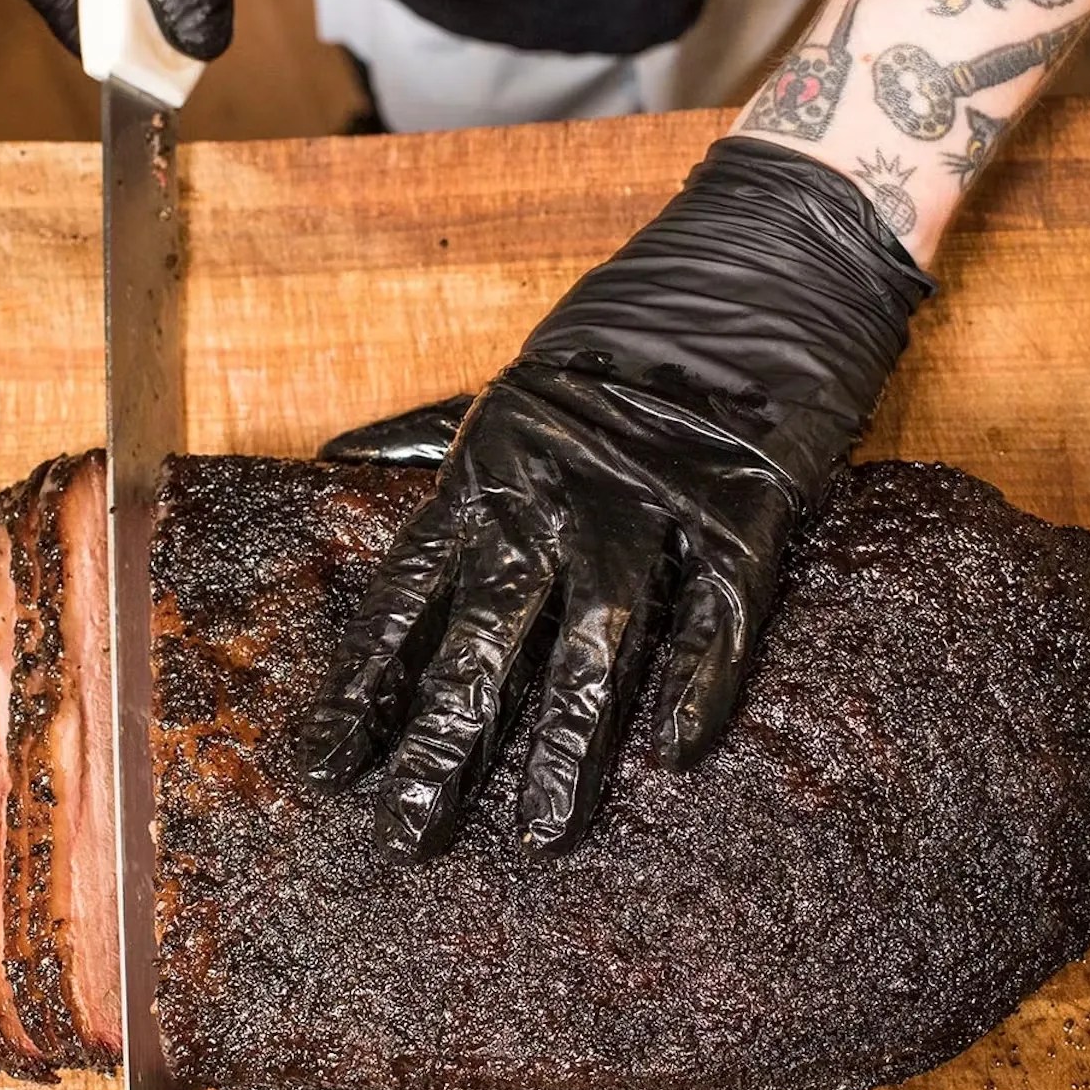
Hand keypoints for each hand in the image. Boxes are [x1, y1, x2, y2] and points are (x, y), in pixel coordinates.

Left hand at [299, 140, 933, 860]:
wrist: (760, 252)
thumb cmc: (625, 331)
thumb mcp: (507, 382)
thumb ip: (422, 435)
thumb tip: (337, 460)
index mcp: (490, 472)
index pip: (408, 594)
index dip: (367, 684)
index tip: (329, 767)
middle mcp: (555, 496)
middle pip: (486, 634)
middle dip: (444, 740)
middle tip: (406, 833)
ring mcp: (650, 503)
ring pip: (595, 638)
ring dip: (568, 742)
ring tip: (542, 836)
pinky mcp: (744, 507)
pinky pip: (720, 610)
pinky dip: (702, 679)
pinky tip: (676, 754)